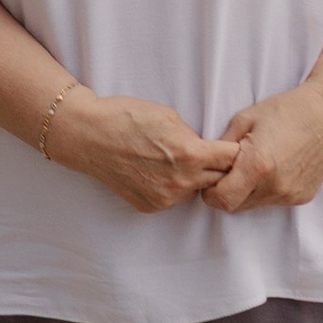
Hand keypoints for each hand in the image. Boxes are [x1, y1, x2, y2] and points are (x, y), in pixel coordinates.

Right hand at [51, 87, 236, 215]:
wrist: (88, 135)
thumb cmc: (126, 117)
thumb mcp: (169, 116)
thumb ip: (194, 137)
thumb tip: (207, 149)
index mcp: (191, 155)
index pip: (233, 159)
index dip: (234, 150)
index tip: (232, 147)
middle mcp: (182, 182)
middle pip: (219, 179)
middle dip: (218, 167)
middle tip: (208, 154)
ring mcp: (165, 198)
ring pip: (195, 190)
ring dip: (194, 179)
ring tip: (173, 160)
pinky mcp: (150, 206)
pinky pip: (173, 198)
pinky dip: (171, 186)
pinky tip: (155, 170)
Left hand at [205, 80, 322, 211]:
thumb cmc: (285, 111)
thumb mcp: (244, 119)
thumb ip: (222, 147)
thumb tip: (207, 164)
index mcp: (258, 166)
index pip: (222, 200)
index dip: (210, 192)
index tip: (211, 178)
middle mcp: (275, 186)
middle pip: (236, 206)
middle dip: (227, 191)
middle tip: (230, 169)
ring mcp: (290, 194)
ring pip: (254, 205)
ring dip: (247, 192)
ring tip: (254, 165)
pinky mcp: (302, 197)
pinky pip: (273, 201)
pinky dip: (266, 190)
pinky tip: (273, 167)